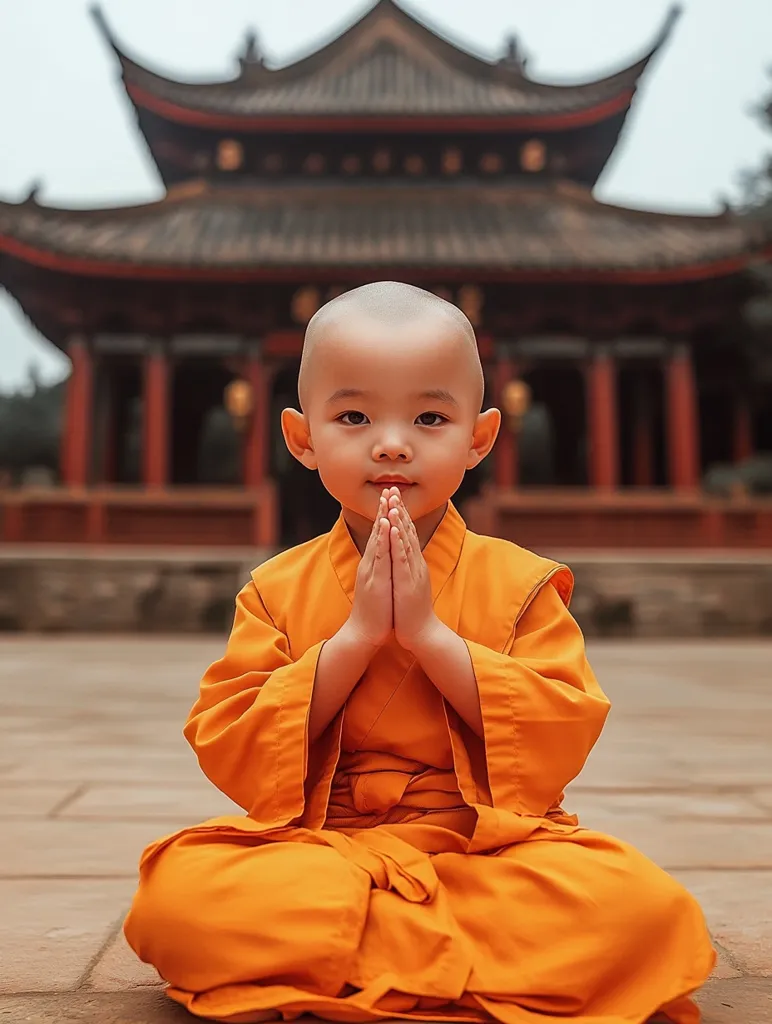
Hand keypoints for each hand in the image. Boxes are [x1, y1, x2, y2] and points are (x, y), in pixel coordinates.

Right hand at [347, 490, 392, 648]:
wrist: (365, 632)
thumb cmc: (376, 609)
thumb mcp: (380, 583)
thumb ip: (381, 568)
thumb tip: (386, 556)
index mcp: (374, 564)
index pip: (380, 535)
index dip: (385, 515)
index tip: (391, 496)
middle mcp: (370, 563)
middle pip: (378, 532)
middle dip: (383, 509)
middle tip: (388, 488)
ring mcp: (371, 571)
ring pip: (377, 540)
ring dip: (382, 518)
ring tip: (387, 499)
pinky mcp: (375, 580)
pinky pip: (380, 556)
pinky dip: (383, 539)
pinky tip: (386, 526)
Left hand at [388, 491, 437, 651]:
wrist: (422, 633)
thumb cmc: (412, 610)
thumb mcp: (409, 583)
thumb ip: (408, 567)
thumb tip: (405, 554)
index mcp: (413, 563)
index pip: (407, 533)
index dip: (400, 513)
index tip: (392, 496)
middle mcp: (415, 564)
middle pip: (408, 532)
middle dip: (399, 510)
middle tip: (392, 489)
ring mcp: (412, 573)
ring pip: (406, 542)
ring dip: (399, 522)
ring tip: (393, 503)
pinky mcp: (408, 584)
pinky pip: (402, 561)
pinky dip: (398, 544)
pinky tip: (394, 531)